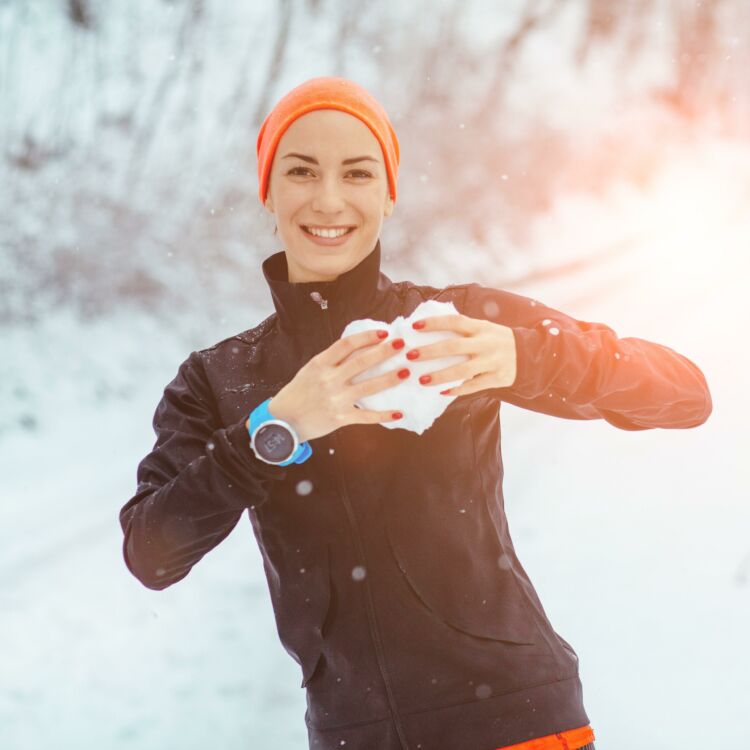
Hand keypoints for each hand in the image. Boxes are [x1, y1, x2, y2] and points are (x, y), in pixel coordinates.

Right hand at [244, 328, 410, 441]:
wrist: (282, 422)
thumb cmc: (298, 393)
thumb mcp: (310, 371)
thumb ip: (331, 361)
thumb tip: (359, 347)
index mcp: (320, 364)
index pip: (347, 344)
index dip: (367, 337)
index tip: (384, 333)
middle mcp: (329, 380)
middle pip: (361, 362)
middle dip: (384, 352)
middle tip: (402, 345)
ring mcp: (335, 399)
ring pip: (368, 387)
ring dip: (389, 379)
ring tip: (406, 372)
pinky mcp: (340, 418)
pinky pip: (366, 416)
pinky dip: (383, 415)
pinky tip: (399, 413)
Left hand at [407, 313, 516, 396]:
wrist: (528, 354)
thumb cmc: (495, 340)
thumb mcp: (483, 328)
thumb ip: (462, 329)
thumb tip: (428, 328)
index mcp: (480, 327)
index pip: (455, 321)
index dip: (434, 323)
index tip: (415, 326)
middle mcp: (486, 343)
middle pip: (454, 346)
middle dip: (430, 351)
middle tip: (410, 355)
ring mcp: (492, 361)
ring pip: (463, 370)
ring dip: (440, 375)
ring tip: (422, 380)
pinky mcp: (497, 378)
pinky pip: (474, 386)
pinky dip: (458, 390)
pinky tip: (442, 392)